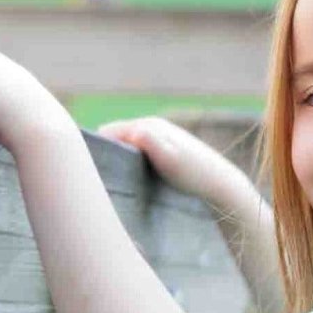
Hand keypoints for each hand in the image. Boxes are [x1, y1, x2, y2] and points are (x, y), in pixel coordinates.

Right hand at [97, 116, 248, 210]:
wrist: (223, 186)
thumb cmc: (195, 176)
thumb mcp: (171, 160)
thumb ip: (151, 144)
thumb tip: (135, 132)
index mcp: (149, 125)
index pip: (108, 132)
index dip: (96, 149)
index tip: (88, 173)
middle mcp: (153, 129)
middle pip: (115, 140)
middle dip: (105, 156)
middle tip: (97, 182)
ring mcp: (159, 141)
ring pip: (127, 150)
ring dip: (118, 164)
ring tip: (112, 186)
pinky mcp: (165, 155)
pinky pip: (138, 159)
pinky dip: (130, 169)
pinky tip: (131, 186)